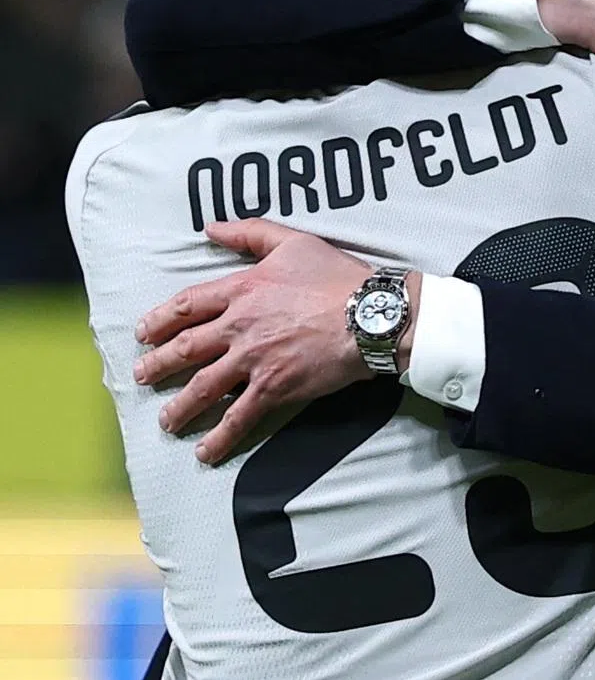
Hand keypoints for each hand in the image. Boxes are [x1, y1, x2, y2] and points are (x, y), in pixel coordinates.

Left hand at [133, 219, 417, 464]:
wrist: (368, 315)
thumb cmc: (336, 276)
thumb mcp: (293, 242)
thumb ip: (250, 233)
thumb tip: (211, 228)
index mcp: (242, 289)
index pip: (187, 305)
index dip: (159, 319)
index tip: (142, 333)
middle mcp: (239, 325)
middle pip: (185, 348)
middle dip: (157, 365)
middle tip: (141, 377)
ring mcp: (254, 359)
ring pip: (203, 386)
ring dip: (180, 406)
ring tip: (166, 420)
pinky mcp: (274, 387)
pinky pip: (238, 416)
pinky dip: (219, 436)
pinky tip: (205, 451)